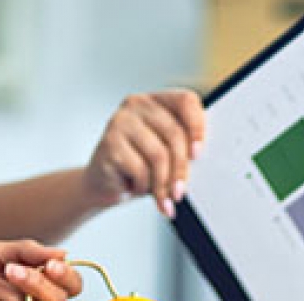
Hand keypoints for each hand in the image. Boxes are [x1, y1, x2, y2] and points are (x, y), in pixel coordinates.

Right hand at [83, 89, 208, 219]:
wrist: (103, 184)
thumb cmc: (141, 167)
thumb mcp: (167, 155)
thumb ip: (183, 148)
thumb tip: (200, 158)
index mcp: (157, 101)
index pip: (186, 101)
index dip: (197, 126)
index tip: (198, 154)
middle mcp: (137, 105)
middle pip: (175, 134)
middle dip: (181, 170)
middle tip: (179, 193)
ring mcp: (120, 121)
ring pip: (159, 155)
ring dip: (163, 184)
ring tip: (162, 197)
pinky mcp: (109, 143)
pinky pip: (140, 169)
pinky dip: (143, 186)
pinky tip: (136, 187)